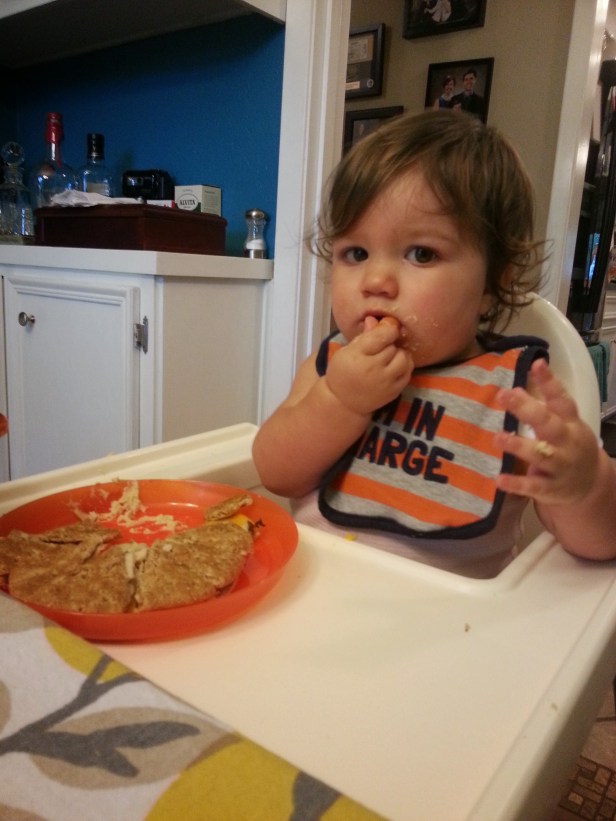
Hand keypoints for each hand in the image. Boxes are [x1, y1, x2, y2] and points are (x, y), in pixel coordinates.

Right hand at [325, 316, 413, 415]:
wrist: (344, 402)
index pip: (383, 335)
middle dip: (390, 343)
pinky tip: (393, 366)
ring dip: (399, 354)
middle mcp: (374, 369)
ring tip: (389, 357)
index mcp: (358, 355)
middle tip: (382, 346)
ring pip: (405, 359)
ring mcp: (386, 382)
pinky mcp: (395, 391)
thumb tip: (374, 319)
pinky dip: (404, 366)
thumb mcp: (347, 351)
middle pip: (394, 346)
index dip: (388, 326)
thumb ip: (363, 336)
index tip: (386, 326)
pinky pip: (408, 373)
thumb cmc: (343, 372)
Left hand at [494, 358, 598, 505]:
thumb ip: (543, 407)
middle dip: (527, 409)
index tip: (537, 364)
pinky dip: (516, 483)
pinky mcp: (550, 488)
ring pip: (539, 454)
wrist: (589, 485)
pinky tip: (499, 479)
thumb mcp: (564, 424)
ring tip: (497, 437)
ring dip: (518, 445)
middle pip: (549, 424)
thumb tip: (516, 387)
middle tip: (504, 395)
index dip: (550, 382)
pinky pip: (533, 486)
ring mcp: (560, 466)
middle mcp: (567, 443)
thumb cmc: (568, 446)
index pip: (561, 399)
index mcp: (570, 423)